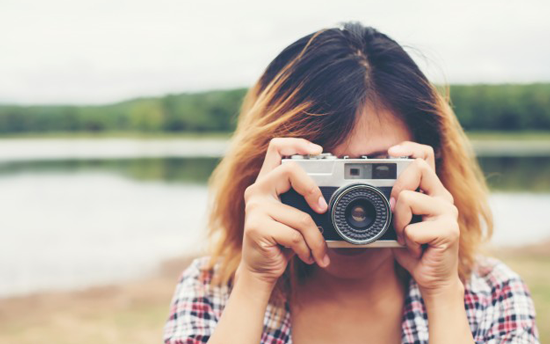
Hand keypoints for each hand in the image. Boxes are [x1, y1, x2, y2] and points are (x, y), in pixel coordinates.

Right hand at [237, 138, 330, 287]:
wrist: (260, 269)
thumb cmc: (280, 241)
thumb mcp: (292, 215)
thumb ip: (301, 200)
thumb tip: (329, 198)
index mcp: (266, 182)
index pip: (276, 148)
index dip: (297, 143)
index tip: (318, 151)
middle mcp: (256, 191)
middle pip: (290, 170)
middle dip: (313, 190)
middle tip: (323, 208)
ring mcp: (254, 208)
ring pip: (301, 217)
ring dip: (317, 240)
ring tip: (319, 251)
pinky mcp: (256, 228)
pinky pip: (295, 236)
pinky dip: (307, 250)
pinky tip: (306, 256)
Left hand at [388, 141, 462, 296]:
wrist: (432, 278)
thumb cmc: (414, 248)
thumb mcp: (398, 221)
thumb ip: (393, 202)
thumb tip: (375, 187)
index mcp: (431, 191)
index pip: (425, 157)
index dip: (409, 149)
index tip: (391, 152)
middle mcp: (443, 197)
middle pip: (416, 168)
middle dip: (395, 190)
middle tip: (396, 215)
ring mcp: (448, 212)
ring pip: (407, 199)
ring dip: (398, 222)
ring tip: (408, 237)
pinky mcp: (449, 231)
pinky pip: (412, 229)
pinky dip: (407, 242)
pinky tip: (417, 249)